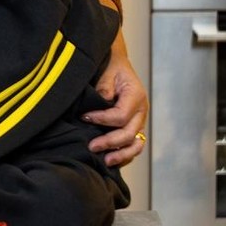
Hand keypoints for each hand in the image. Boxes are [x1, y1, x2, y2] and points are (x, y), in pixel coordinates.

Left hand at [83, 31, 148, 166]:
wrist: (117, 64)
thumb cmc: (111, 67)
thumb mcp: (107, 71)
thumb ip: (105, 86)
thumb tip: (102, 102)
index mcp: (136, 96)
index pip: (121, 116)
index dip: (102, 120)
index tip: (85, 117)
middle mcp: (141, 111)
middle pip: (129, 134)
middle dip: (109, 142)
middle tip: (91, 146)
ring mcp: (139, 120)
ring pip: (136, 144)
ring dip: (121, 154)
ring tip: (106, 161)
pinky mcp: (135, 126)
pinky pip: (134, 145)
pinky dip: (124, 154)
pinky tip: (112, 160)